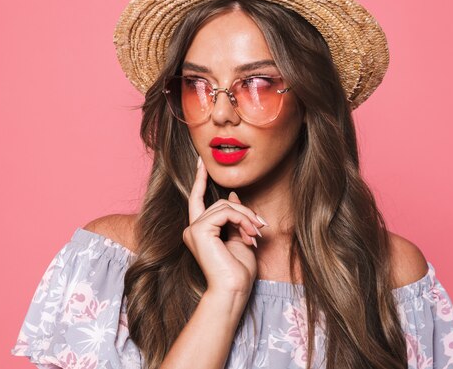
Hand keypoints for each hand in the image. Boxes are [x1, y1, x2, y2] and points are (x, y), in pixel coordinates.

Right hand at [182, 156, 264, 296]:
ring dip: (246, 218)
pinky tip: (249, 234)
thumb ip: (234, 217)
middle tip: (260, 227)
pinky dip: (242, 220)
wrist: (234, 289)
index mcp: (199, 231)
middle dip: (243, 211)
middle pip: (219, 203)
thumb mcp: (239, 237)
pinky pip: (225, 213)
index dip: (200, 180)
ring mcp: (193, 230)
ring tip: (256, 235)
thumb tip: (232, 195)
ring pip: (224, 206)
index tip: (202, 162)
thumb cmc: (237, 271)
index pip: (197, 199)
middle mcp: (192, 229)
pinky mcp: (199, 231)